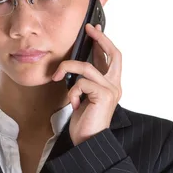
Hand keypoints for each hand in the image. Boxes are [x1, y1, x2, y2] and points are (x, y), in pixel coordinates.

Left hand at [51, 23, 122, 145]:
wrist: (88, 142)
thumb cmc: (84, 122)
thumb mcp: (83, 96)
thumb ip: (85, 81)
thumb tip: (77, 65)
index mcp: (112, 85)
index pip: (111, 57)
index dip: (103, 42)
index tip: (93, 29)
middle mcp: (116, 86)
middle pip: (114, 54)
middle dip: (100, 39)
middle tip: (89, 29)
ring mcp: (112, 90)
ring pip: (86, 67)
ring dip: (67, 69)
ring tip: (57, 77)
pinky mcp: (104, 96)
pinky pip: (81, 83)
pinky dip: (72, 92)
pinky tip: (74, 104)